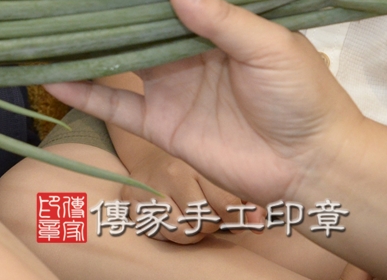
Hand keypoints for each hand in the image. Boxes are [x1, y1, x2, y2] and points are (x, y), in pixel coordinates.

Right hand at [45, 0, 365, 208]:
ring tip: (45, 12)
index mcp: (218, 20)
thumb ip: (221, 16)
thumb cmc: (303, 98)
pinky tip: (50, 75)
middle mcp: (185, 46)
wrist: (312, 168)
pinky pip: (113, 104)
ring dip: (81, 35)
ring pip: (116, 53)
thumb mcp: (271, 47)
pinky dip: (82, 91)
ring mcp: (168, 83)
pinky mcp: (158, 122)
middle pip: (136, 12)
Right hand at [121, 145, 254, 242]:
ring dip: (189, 232)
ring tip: (187, 217)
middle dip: (209, 225)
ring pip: (181, 233)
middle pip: (203, 223)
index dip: (236, 219)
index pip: (226, 205)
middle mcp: (171, 172)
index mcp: (198, 163)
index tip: (235, 218)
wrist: (152, 156)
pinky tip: (167, 216)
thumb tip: (259, 223)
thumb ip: (246, 199)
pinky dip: (166, 232)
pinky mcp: (129, 199)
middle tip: (205, 214)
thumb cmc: (195, 173)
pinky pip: (158, 233)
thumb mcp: (220, 177)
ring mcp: (147, 186)